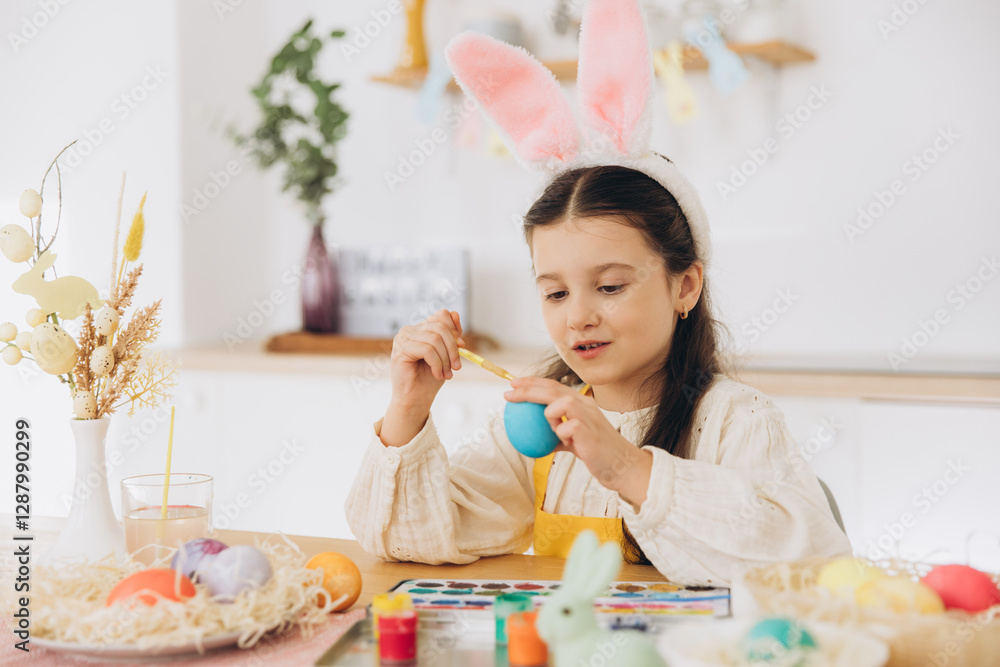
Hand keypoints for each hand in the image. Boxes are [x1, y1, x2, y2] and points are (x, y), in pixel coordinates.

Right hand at [380, 310, 463, 446]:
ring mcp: (403, 339)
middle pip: (440, 327)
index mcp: (420, 329)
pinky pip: (427, 350)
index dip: (454, 330)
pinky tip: (437, 374)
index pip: (441, 315)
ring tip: (446, 374)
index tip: (462, 347)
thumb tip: (455, 313)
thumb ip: (450, 336)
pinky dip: (437, 364)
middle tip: (457, 366)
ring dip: (446, 359)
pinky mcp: (401, 350)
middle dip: (453, 348)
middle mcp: (409, 330)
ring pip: (435, 339)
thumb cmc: (429, 378)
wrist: (416, 399)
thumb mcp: (446, 354)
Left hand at [504, 377, 652, 506]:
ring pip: (556, 404)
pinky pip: (563, 427)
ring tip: (558, 433)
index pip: (554, 386)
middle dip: (527, 388)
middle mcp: (584, 404)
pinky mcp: (586, 428)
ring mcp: (586, 414)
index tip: (514, 384)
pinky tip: (571, 444)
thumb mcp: (575, 441)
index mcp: (582, 403)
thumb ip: (559, 435)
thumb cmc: (598, 454)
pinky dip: (561, 436)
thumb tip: (537, 439)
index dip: (533, 382)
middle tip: (508, 393)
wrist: (621, 466)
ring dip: (549, 417)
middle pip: (551, 389)